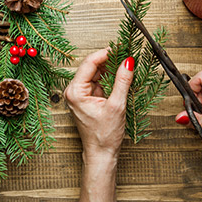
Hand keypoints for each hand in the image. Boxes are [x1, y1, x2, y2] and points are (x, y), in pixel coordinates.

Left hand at [64, 48, 134, 162]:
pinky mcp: (87, 99)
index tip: (120, 47)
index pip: (89, 63)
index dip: (105, 53)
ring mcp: (80, 95)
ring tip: (126, 64)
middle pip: (91, 67)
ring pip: (96, 74)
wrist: (101, 153)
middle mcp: (74, 91)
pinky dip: (109, 79)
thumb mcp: (117, 105)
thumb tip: (128, 61)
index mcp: (75, 91)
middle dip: (109, 60)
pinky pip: (98, 83)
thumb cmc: (104, 135)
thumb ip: (122, 81)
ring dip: (110, 69)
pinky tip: (121, 77)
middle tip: (126, 54)